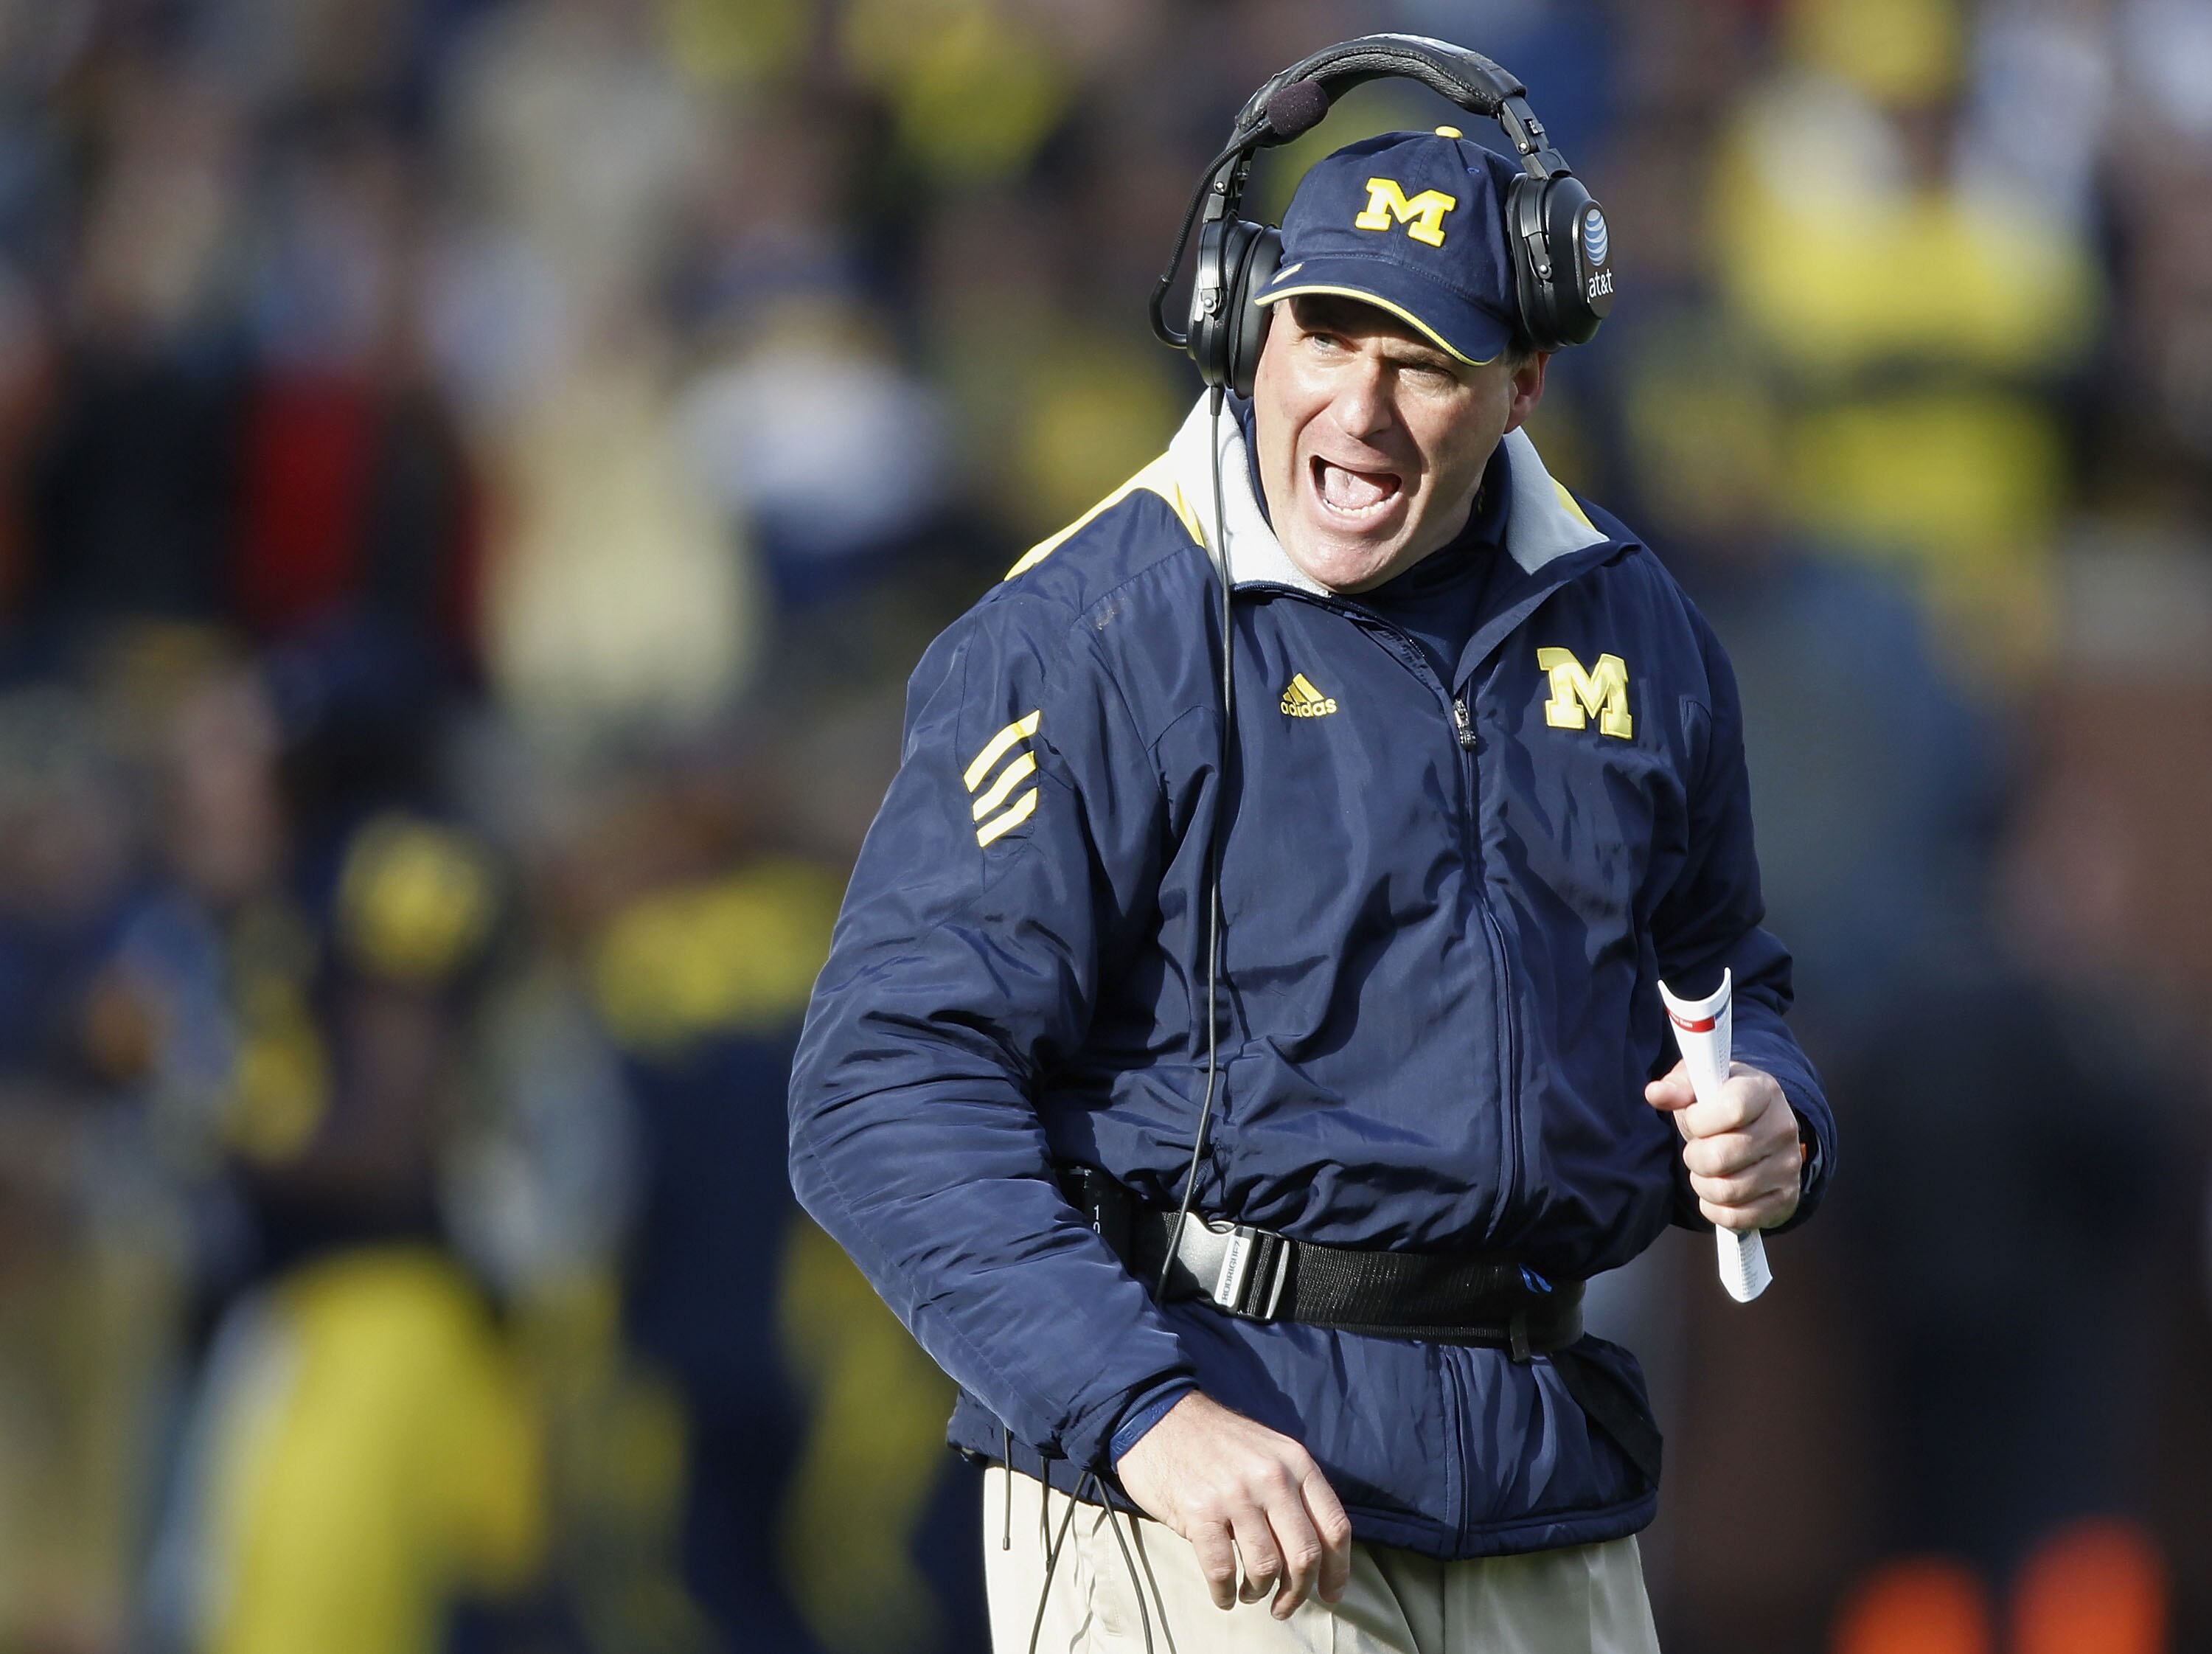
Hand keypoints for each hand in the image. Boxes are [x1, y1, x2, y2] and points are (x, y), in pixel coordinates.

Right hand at [1114, 1391, 1351, 1618]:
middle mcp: (1272, 1477)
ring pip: (1266, 1568)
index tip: (1330, 1595)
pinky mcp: (1199, 1510)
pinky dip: (1225, 1593)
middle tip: (1284, 1607)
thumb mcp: (1268, 1451)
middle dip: (1298, 1593)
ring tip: (1249, 1593)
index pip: (1334, 1527)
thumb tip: (1314, 1550)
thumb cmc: (1214, 1441)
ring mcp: (1235, 1494)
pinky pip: (1222, 1570)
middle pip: (1305, 1555)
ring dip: (1259, 1592)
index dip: (1337, 1571)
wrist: (1158, 1414)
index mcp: (1296, 1462)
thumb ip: (1294, 1490)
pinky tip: (1223, 1595)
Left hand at [1644, 1059, 1802, 1231]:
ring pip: (1726, 1191)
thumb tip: (1655, 1093)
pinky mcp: (1785, 1200)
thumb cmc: (1720, 1106)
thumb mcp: (1699, 1085)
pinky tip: (1716, 1191)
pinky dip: (1714, 1209)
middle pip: (1721, 1156)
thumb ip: (1676, 1087)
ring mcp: (1788, 1167)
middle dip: (1694, 1156)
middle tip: (1696, 1150)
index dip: (1699, 1119)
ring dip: (1702, 1183)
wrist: (1757, 1131)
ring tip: (1706, 1170)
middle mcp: (1782, 1128)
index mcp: (1763, 1091)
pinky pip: (1736, 1217)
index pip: (1732, 1109)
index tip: (1694, 1119)